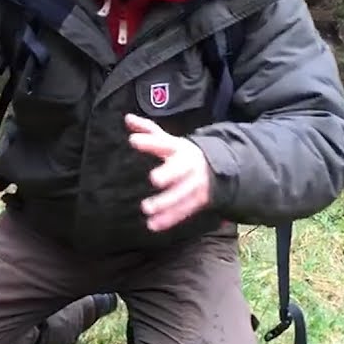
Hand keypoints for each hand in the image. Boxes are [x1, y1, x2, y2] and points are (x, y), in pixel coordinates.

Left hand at [125, 113, 211, 231]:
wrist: (217, 168)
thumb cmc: (181, 154)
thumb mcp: (167, 140)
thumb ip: (147, 130)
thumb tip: (127, 118)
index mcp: (179, 148)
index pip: (163, 143)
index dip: (149, 142)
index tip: (133, 140)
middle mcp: (189, 165)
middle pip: (180, 169)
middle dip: (169, 173)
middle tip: (154, 179)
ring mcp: (196, 183)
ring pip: (182, 193)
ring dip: (166, 203)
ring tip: (146, 209)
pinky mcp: (199, 200)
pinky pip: (184, 210)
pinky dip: (169, 219)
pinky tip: (153, 225)